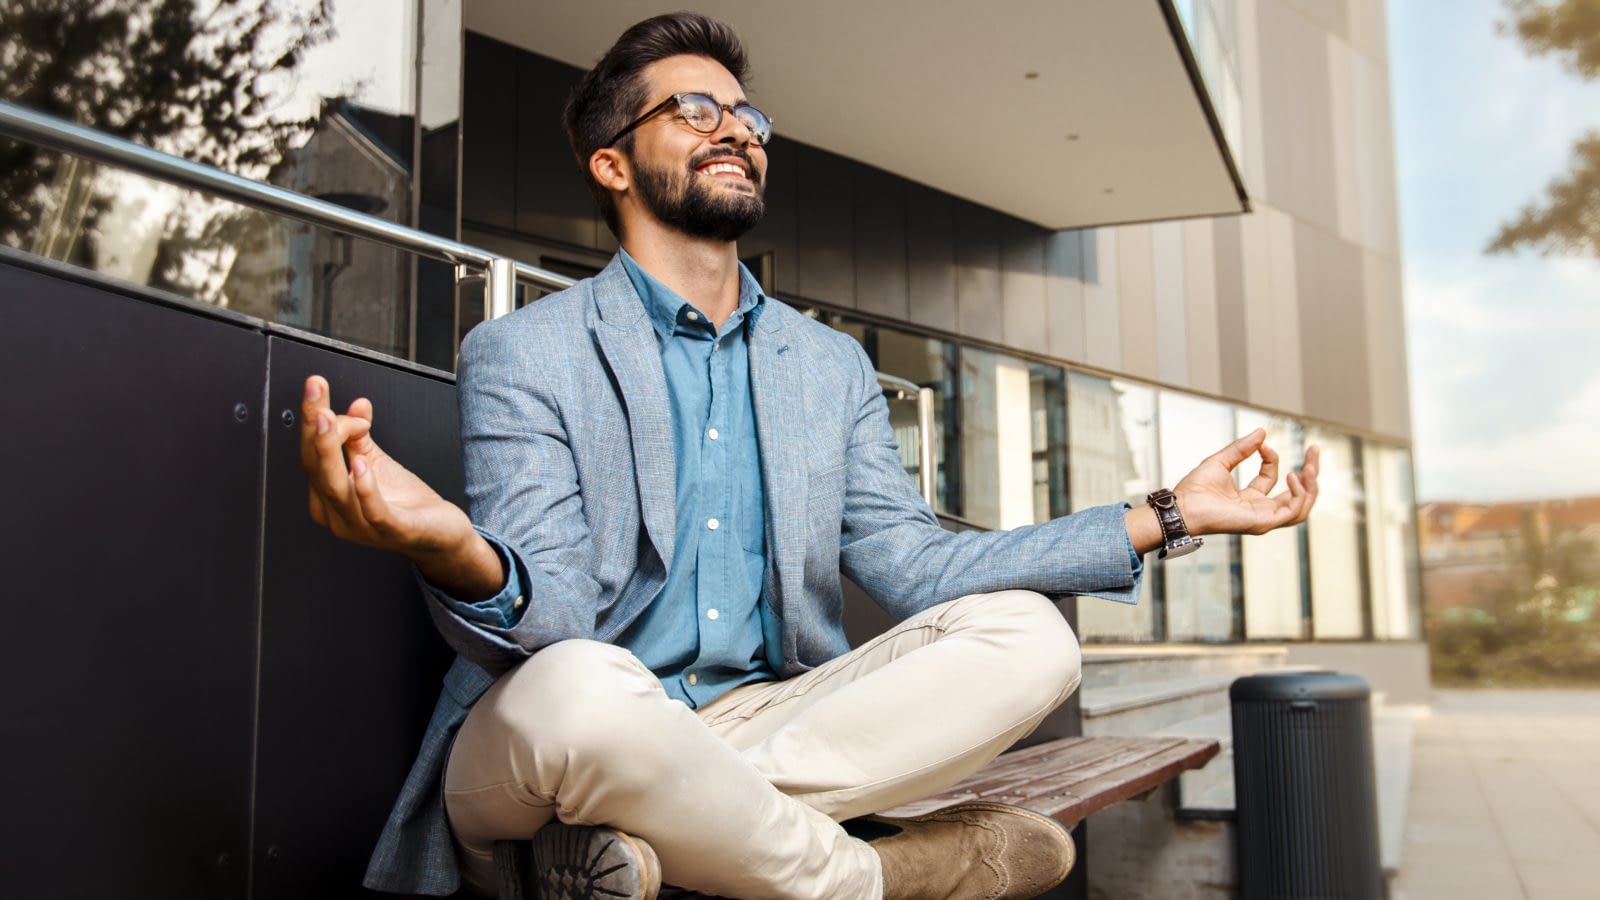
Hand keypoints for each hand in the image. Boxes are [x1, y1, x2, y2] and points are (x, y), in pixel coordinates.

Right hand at [300, 375, 503, 597]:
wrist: (440, 535)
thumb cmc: (405, 504)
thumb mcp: (376, 464)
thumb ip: (360, 437)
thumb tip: (357, 404)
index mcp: (327, 497)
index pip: (311, 454)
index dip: (312, 419)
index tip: (316, 385)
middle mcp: (336, 515)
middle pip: (317, 468)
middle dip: (314, 427)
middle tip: (316, 391)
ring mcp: (361, 527)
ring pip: (336, 488)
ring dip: (330, 451)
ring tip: (330, 420)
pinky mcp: (392, 531)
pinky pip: (373, 511)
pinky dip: (365, 487)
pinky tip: (362, 463)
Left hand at [1171, 429, 1319, 537]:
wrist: (1183, 506)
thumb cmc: (1195, 489)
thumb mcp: (1221, 461)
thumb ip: (1242, 448)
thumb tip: (1262, 432)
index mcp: (1249, 498)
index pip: (1272, 478)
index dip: (1272, 458)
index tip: (1263, 445)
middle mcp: (1259, 510)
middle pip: (1296, 495)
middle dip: (1311, 473)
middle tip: (1315, 450)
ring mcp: (1263, 519)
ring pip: (1301, 507)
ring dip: (1311, 485)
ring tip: (1309, 466)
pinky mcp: (1263, 523)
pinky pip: (1293, 513)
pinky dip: (1299, 495)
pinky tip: (1293, 476)